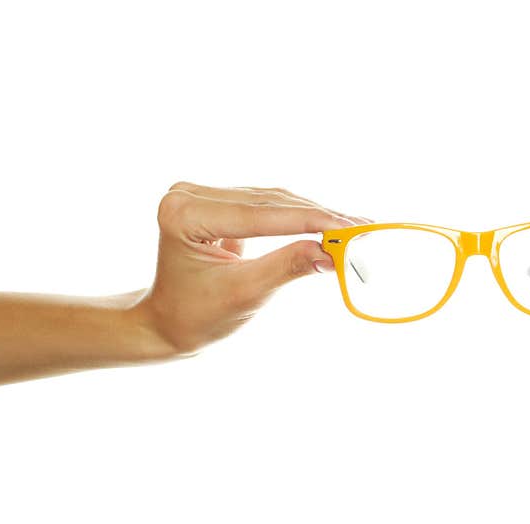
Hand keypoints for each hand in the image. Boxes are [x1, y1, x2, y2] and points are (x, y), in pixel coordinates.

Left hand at [137, 182, 358, 354]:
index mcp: (185, 214)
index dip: (311, 220)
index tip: (352, 227)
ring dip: (313, 214)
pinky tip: (328, 223)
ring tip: (353, 227)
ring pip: (272, 200)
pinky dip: (297, 217)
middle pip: (269, 202)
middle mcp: (189, 194)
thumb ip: (287, 267)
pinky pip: (266, 205)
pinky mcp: (216, 201)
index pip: (261, 214)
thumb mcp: (245, 294)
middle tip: (362, 228)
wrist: (167, 323)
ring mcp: (201, 194)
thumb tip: (331, 253)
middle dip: (317, 217)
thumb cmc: (197, 316)